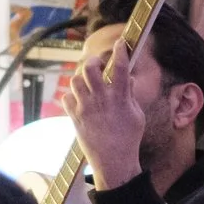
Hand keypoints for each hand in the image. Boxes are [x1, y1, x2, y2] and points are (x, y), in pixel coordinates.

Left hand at [60, 41, 146, 190]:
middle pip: (89, 69)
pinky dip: (72, 95)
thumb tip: (125, 78)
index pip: (120, 68)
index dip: (121, 51)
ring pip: (75, 81)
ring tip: (89, 83)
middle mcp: (100, 100)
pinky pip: (66, 97)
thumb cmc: (129, 138)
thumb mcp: (137, 114)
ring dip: (82, 78)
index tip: (121, 43)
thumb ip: (129, 94)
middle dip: (94, 61)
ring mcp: (85, 108)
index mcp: (119, 98)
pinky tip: (80, 100)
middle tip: (99, 64)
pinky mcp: (74, 117)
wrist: (113, 161)